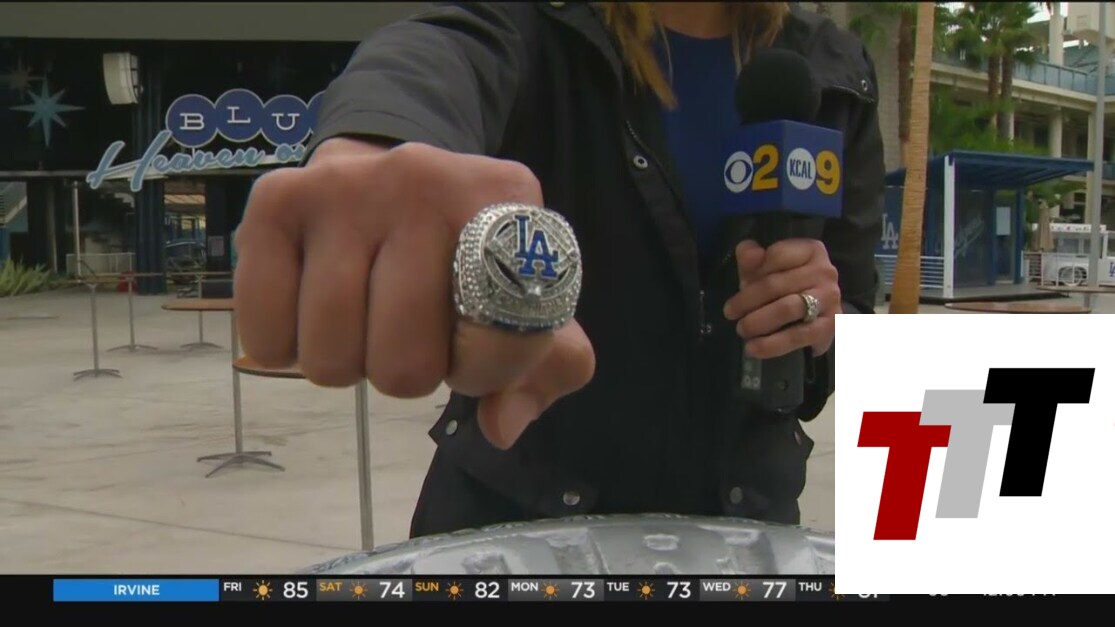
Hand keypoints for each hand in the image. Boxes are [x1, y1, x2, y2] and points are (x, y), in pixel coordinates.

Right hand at [234, 138, 595, 448]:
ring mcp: (347, 187)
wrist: (389, 181)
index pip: (500, 340)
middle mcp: (426, 178)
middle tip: (408, 328)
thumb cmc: (462, 257)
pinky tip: (311, 306)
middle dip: (407, 370)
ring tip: (363, 313)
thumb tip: (501, 426)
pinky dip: (284, 347)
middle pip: (402, 364)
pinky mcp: (278, 200)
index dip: (482, 368)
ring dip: (346, 361)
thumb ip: (545, 369)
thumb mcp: (524, 300)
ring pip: (331, 356)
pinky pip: (267, 335)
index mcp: (506, 201)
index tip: (469, 338)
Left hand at [722, 239, 839, 358]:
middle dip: (747, 300)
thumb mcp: (766, 267)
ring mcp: (830, 299)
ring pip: (786, 309)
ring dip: (758, 322)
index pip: (776, 255)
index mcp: (810, 250)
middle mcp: (825, 272)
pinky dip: (772, 344)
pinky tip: (754, 348)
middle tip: (730, 312)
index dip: (753, 272)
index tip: (738, 286)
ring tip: (741, 330)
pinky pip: (798, 336)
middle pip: (776, 284)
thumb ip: (752, 258)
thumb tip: (748, 252)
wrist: (817, 314)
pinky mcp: (830, 326)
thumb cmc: (787, 285)